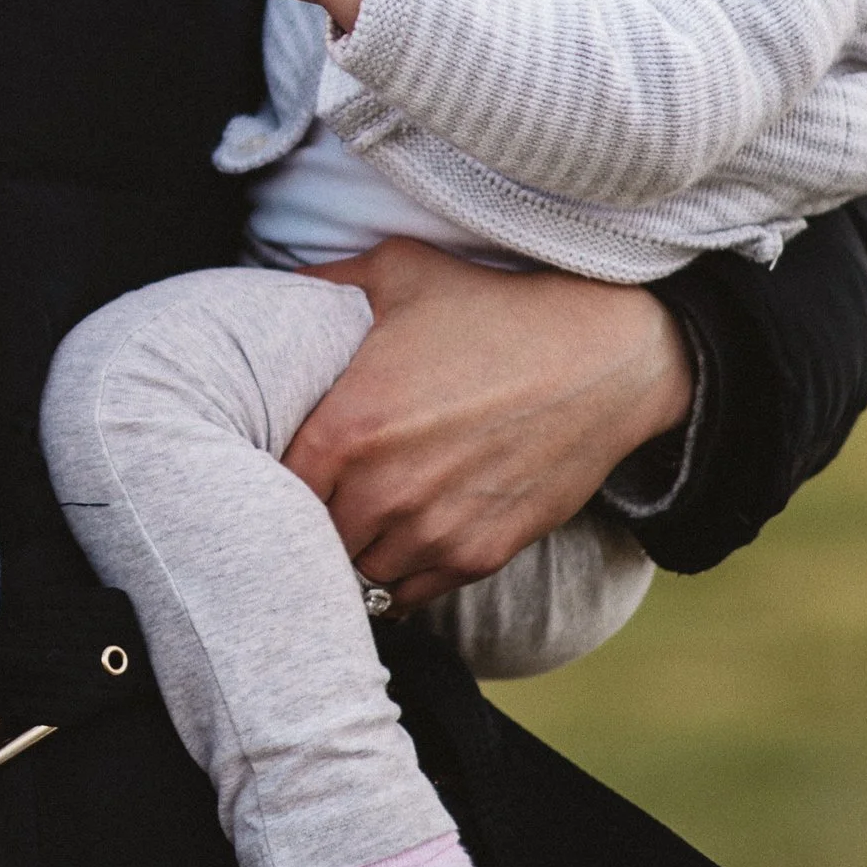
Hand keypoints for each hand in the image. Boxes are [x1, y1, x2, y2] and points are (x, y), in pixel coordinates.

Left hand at [285, 237, 693, 603]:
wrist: (602, 359)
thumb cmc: (493, 309)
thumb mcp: (398, 271)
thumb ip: (324, 282)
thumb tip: (268, 287)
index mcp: (349, 426)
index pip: (270, 488)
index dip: (263, 482)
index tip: (272, 469)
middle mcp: (384, 489)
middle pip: (310, 537)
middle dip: (305, 519)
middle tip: (310, 499)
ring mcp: (433, 531)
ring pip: (356, 574)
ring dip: (349, 551)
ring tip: (352, 521)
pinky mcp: (478, 556)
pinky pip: (408, 595)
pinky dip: (394, 577)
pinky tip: (394, 543)